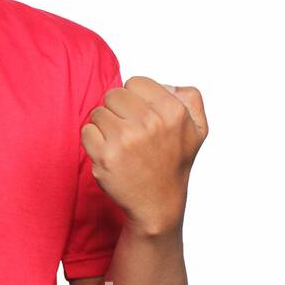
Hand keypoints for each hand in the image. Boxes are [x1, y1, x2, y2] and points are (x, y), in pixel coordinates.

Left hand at [80, 76, 207, 235]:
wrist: (158, 203)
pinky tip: (110, 153)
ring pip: (98, 112)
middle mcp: (150, 122)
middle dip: (117, 110)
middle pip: (113, 94)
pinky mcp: (105, 155)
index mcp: (172, 111)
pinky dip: (93, 141)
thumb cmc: (174, 163)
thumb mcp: (198, 128)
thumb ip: (190, 97)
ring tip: (121, 144)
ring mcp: (126, 139)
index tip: (141, 116)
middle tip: (128, 130)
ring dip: (105, 127)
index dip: (135, 98)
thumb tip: (166, 84)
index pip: (135, 82)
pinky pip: (86, 131)